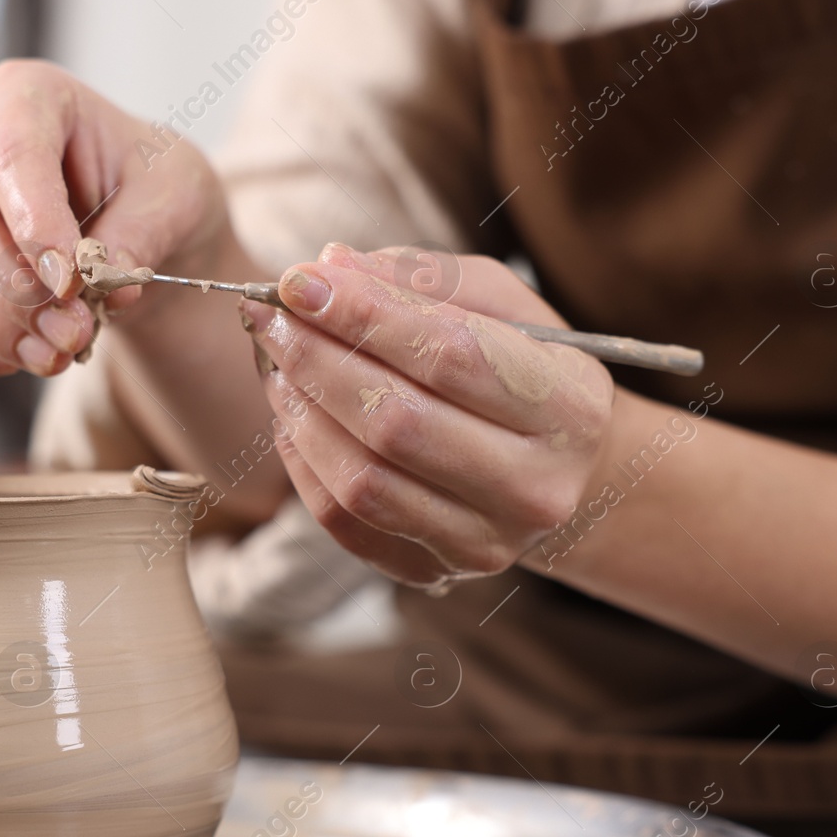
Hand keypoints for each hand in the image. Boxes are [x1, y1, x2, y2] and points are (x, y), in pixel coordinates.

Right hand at [0, 59, 230, 379]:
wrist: (141, 228)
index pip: (10, 152)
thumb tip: (107, 288)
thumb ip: (144, 235)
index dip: (34, 223)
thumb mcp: (178, 197)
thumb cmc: (154, 190)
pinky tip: (23, 357)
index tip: (71, 283)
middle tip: (74, 332)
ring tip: (61, 354)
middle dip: (10, 288)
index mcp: (27, 95)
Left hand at [240, 244, 614, 587]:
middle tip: (269, 316)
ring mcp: (486, 541)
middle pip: (396, 422)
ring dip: (302, 412)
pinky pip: (345, 523)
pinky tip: (292, 418)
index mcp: (567, 407)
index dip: (364, 314)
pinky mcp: (439, 571)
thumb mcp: (503, 306)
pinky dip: (303, 465)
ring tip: (277, 363)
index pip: (449, 355)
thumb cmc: (528, 371)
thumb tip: (331, 265)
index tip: (299, 279)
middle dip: (316, 360)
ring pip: (362, 480)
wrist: (567, 473)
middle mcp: (535, 486)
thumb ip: (424, 279)